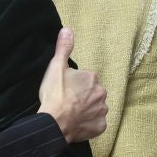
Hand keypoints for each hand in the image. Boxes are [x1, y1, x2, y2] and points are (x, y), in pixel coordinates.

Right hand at [38, 28, 106, 143]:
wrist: (54, 122)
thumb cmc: (55, 94)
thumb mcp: (56, 67)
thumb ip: (63, 48)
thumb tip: (67, 30)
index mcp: (92, 77)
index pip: (85, 78)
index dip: (73, 84)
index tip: (64, 90)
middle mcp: (101, 93)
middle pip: (92, 93)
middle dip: (82, 96)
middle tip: (67, 102)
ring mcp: (102, 110)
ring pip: (95, 108)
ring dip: (86, 110)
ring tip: (71, 114)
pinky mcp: (100, 126)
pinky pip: (96, 123)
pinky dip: (88, 124)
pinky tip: (76, 123)